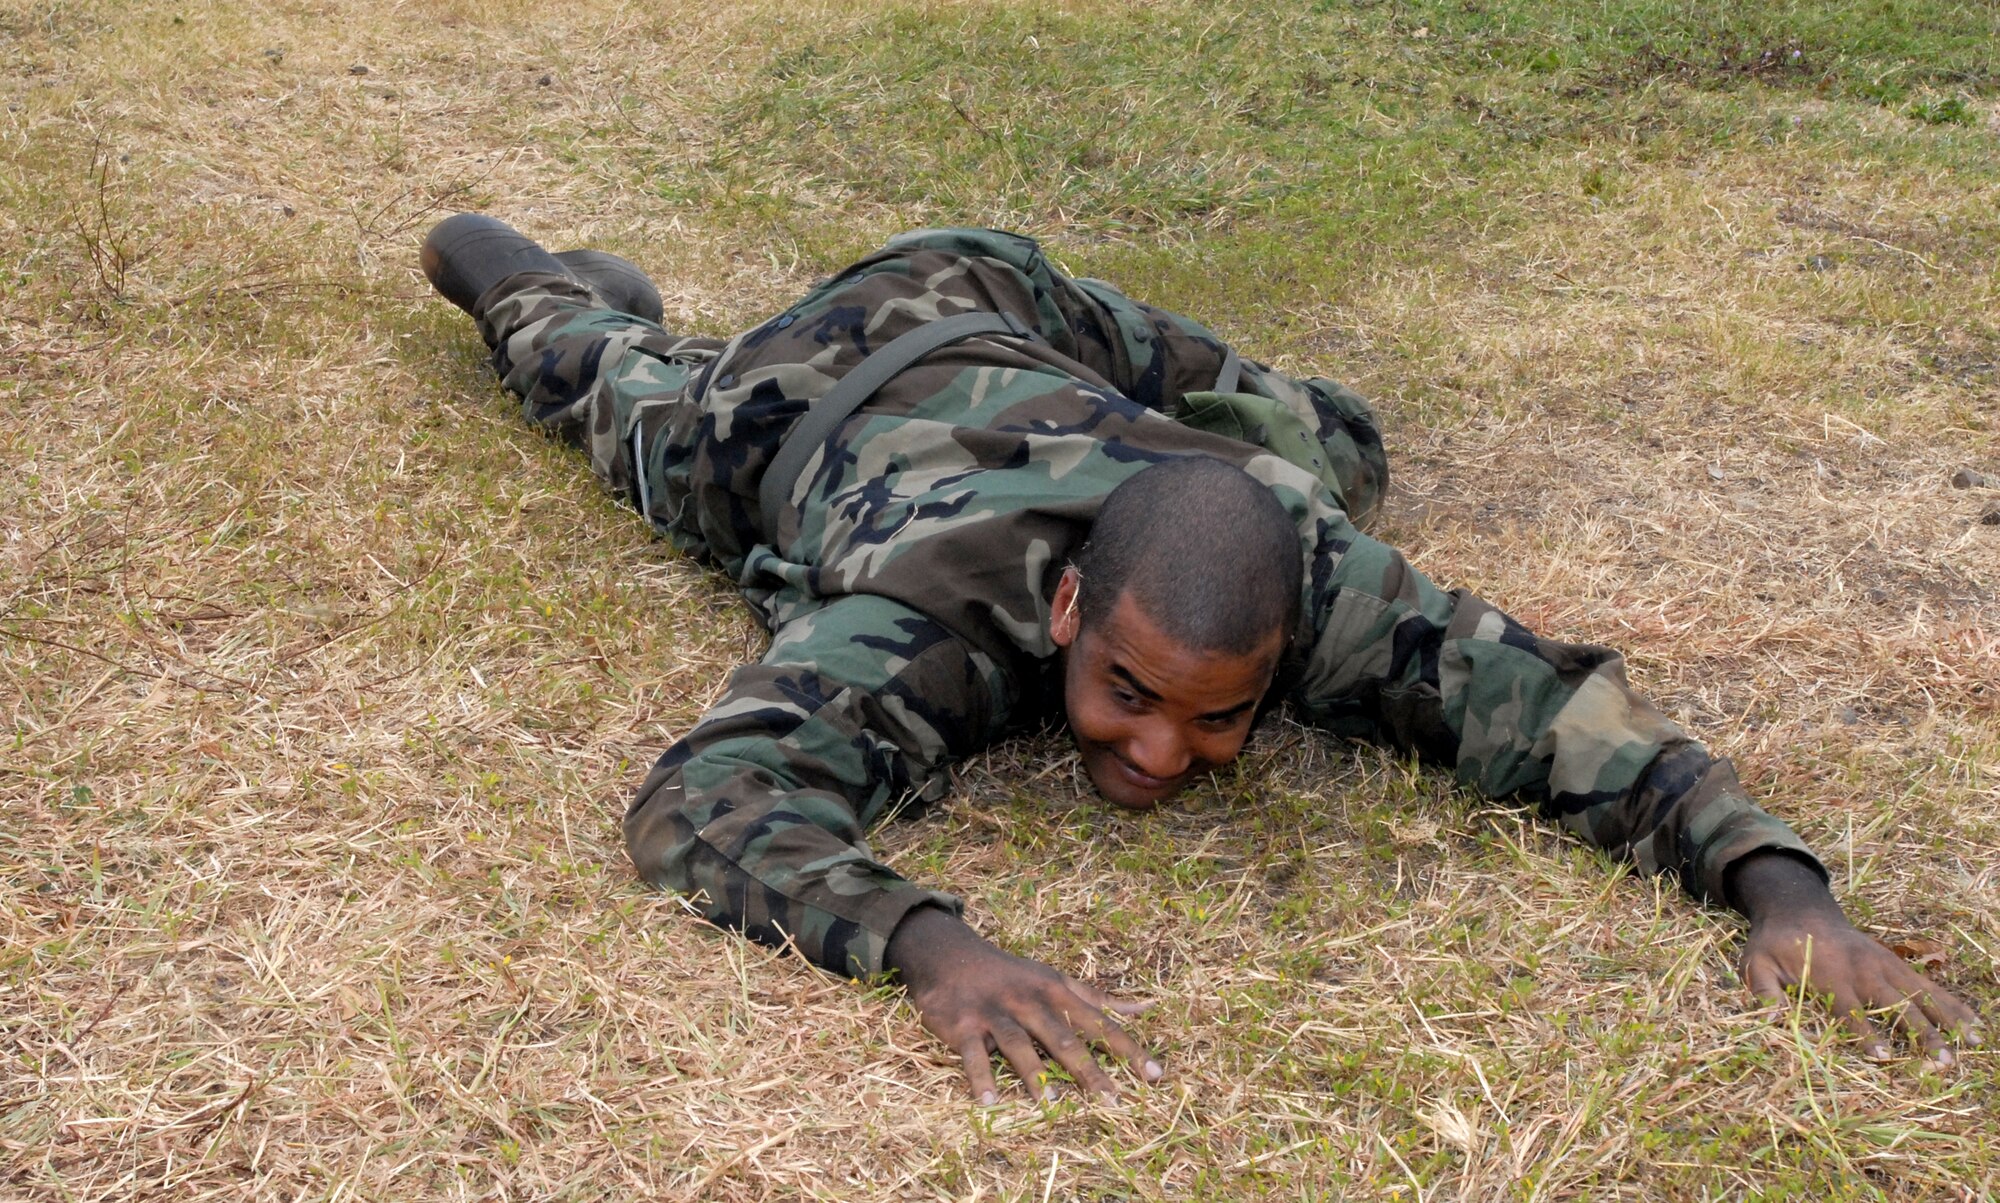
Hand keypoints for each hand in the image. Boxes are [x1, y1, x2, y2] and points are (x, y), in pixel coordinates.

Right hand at [884, 906, 1162, 1103]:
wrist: (952, 956)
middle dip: (1088, 1069)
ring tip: (1049, 1103)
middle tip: (1111, 1100)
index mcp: (1057, 991)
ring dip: (1033, 1072)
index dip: (1128, 1050)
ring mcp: (996, 1012)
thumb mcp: (1057, 980)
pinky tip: (989, 1102)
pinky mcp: (964, 1024)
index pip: (1099, 1023)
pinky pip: (973, 1053)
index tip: (1155, 1076)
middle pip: (1062, 1037)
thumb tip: (1145, 1008)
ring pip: (1018, 1043)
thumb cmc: (1014, 976)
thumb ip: (1098, 999)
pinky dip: (980, 1076)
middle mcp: (1030, 1000)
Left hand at [1729, 852, 1983, 1063]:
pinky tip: (1976, 1025)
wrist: (1799, 908)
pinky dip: (1953, 1004)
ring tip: (1975, 1044)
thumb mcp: (1756, 963)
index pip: (1850, 1010)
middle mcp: (1864, 970)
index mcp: (1830, 975)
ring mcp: (1885, 965)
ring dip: (1949, 1020)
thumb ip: (1762, 991)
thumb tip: (1769, 1019)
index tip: (1884, 1057)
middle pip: (1897, 1005)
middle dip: (1921, 1034)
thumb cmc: (1775, 943)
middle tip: (1944, 1063)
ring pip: (1923, 994)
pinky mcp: (1896, 964)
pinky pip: (1929, 985)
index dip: (1865, 1034)